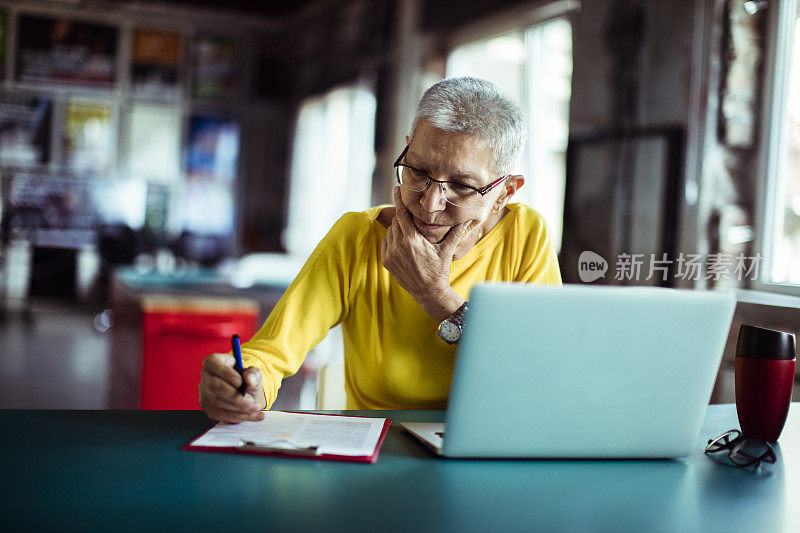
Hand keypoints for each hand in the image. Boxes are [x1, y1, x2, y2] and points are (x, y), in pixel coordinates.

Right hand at [199, 353, 265, 422]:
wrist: (246, 393)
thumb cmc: (247, 380)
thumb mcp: (254, 373)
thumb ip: (253, 374)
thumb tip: (249, 378)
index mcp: (214, 362)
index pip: (213, 363)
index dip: (226, 373)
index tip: (241, 382)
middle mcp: (206, 377)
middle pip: (214, 386)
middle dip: (235, 396)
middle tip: (251, 401)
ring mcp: (205, 394)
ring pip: (218, 403)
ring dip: (239, 408)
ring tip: (255, 407)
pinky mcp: (209, 409)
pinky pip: (221, 415)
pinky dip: (239, 416)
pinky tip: (253, 415)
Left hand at [381, 187, 468, 320]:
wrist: (428, 292)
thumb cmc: (439, 269)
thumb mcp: (447, 250)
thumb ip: (456, 232)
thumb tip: (468, 219)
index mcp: (412, 239)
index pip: (402, 213)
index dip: (399, 199)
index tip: (397, 188)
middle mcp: (399, 245)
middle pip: (396, 221)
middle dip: (403, 217)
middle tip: (411, 218)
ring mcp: (391, 254)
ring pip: (390, 231)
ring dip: (398, 229)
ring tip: (410, 234)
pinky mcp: (386, 261)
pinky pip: (386, 243)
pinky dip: (392, 240)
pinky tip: (403, 245)